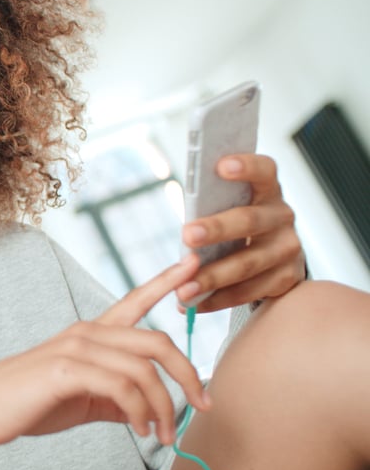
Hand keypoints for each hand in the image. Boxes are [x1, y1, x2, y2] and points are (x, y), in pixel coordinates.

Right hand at [0, 255, 210, 466]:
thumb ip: (117, 400)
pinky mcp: (67, 370)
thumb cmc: (29, 401)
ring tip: (162, 435)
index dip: (166, 280)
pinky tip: (140, 430)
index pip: (136, 301)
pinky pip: (123, 388)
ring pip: (144, 370)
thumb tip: (148, 413)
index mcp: (92, 334)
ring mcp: (77, 349)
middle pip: (157, 341)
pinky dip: (140, 413)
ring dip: (163, 407)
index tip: (194, 263)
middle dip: (188, 374)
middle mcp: (88, 333)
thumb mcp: (83, 398)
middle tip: (203, 404)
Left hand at [176, 154, 305, 312]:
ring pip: (247, 263)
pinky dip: (217, 299)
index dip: (246, 167)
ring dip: (212, 277)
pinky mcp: (286, 279)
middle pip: (249, 221)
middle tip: (187, 235)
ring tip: (182, 289)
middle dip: (216, 229)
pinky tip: (193, 304)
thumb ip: (212, 205)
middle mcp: (281, 217)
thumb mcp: (229, 206)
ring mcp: (287, 249)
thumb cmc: (237, 222)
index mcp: (267, 190)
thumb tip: (184, 221)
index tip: (221, 165)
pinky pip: (248, 292)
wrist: (274, 254)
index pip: (263, 171)